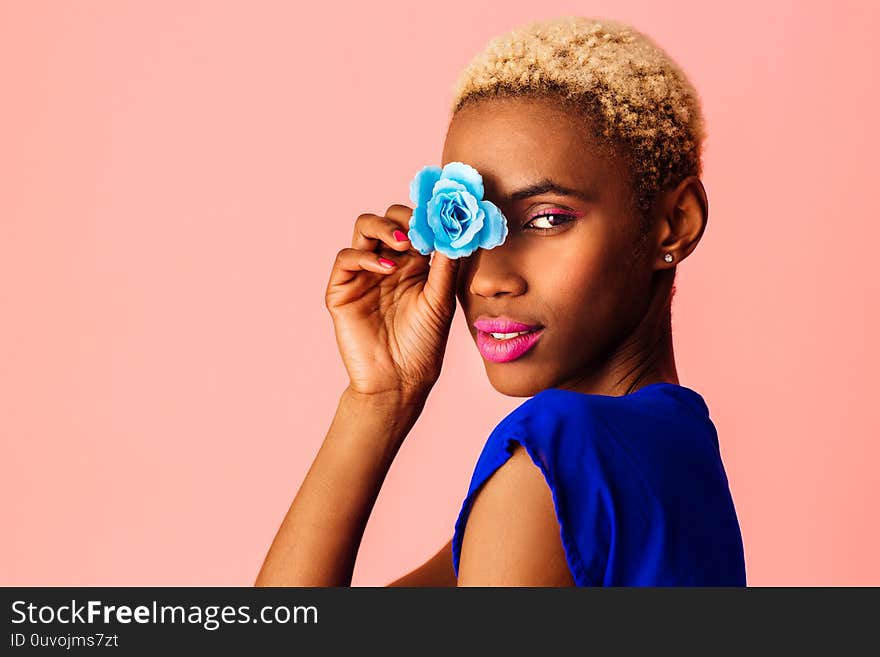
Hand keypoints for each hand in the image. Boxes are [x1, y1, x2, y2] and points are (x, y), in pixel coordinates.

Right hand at [325, 204, 460, 400]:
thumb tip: (456, 227)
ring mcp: (364, 274)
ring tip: (404, 244)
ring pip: (364, 227)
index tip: (441, 214)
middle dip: (404, 217)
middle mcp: (388, 263)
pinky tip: (387, 268)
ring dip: (384, 227)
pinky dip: (366, 256)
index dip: (425, 215)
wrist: (399, 380)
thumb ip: (446, 264)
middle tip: (420, 229)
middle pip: (388, 218)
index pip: (415, 224)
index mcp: (414, 264)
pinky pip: (347, 257)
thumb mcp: (441, 299)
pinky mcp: (342, 288)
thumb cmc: (423, 344)